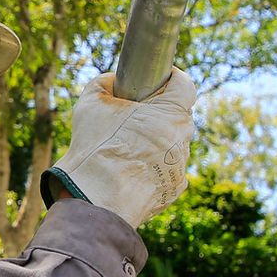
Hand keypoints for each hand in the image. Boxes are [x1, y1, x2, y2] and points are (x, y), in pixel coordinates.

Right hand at [43, 69, 196, 226]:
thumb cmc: (95, 147)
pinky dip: (153, 168)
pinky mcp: (173, 191)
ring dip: (158, 142)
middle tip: (135, 115)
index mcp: (171, 114)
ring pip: (173, 145)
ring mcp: (180, 168)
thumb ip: (106, 82)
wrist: (95, 198)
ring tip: (129, 147)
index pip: (184, 85)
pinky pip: (166, 171)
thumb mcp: (91, 102)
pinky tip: (131, 170)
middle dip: (160, 112)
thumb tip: (114, 81)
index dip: (170, 78)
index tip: (157, 80)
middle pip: (178, 116)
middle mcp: (182, 140)